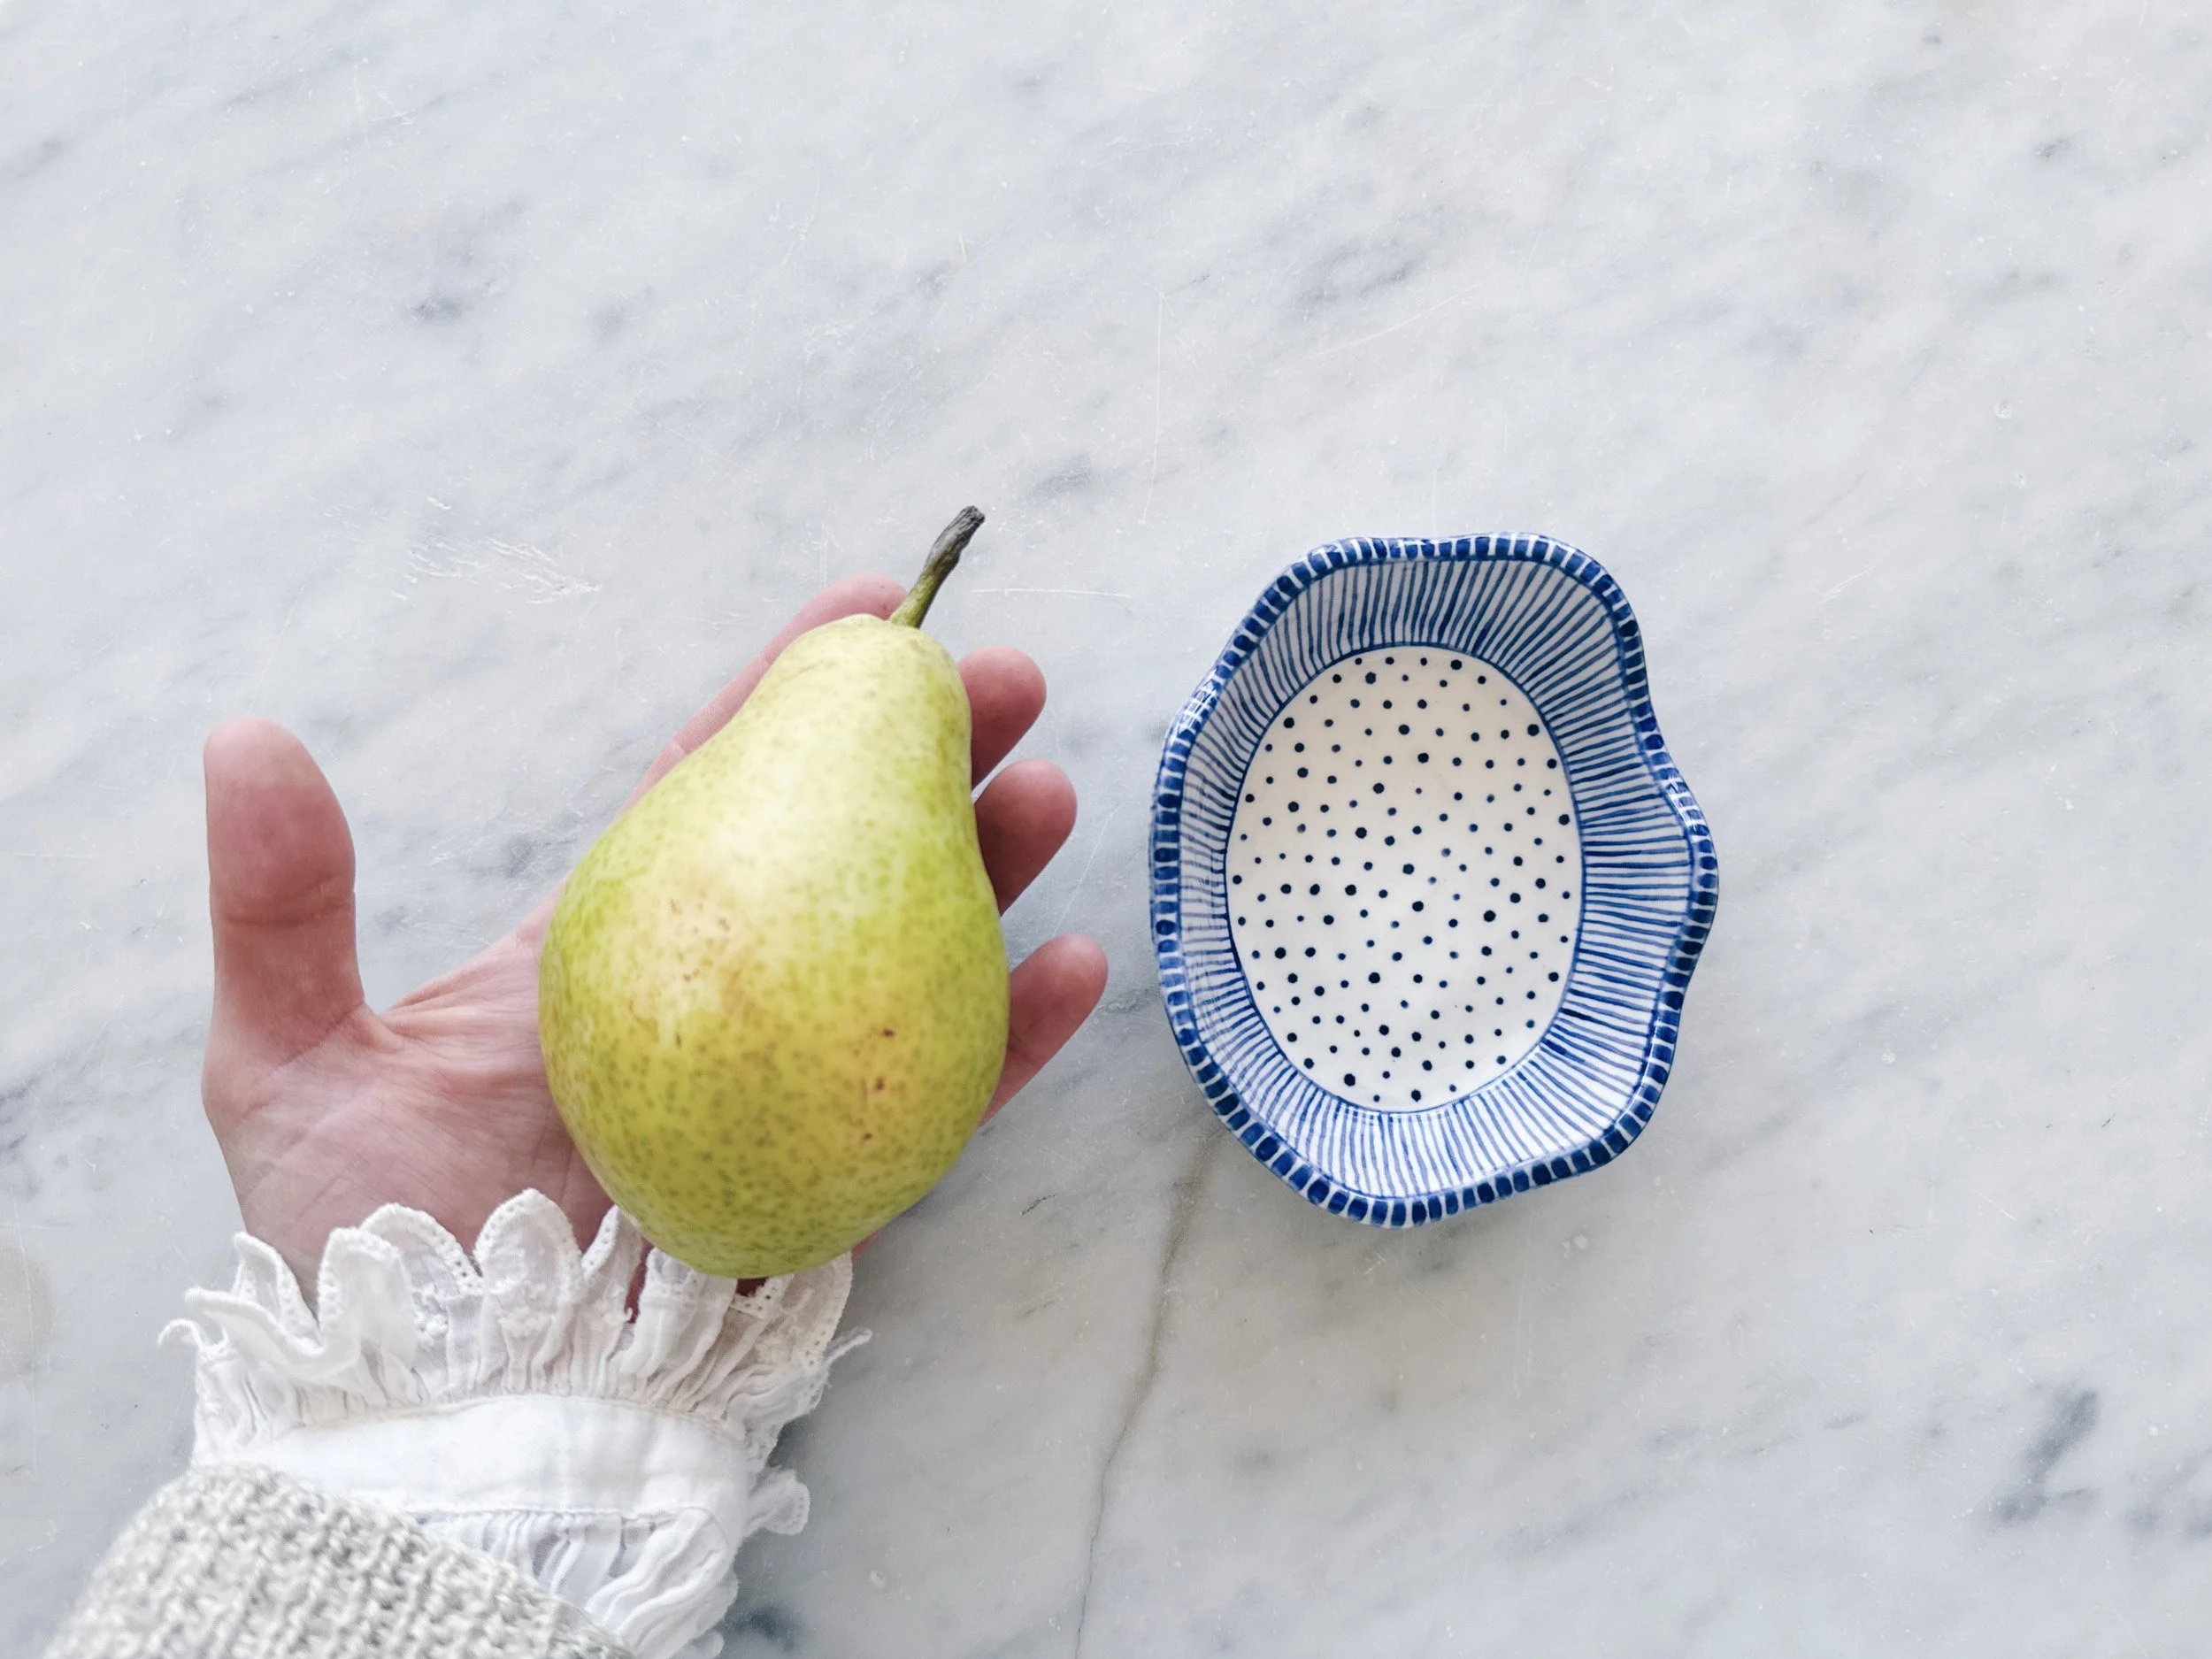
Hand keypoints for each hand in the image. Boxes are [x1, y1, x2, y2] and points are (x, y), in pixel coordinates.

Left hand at [201, 576, 1108, 1285]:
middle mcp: (721, 991)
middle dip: (931, 752)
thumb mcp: (293, 1057)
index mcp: (616, 939)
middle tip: (1005, 676)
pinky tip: (1072, 967)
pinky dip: (1015, 1035)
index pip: (713, 784)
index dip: (791, 692)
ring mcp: (791, 1077)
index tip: (874, 608)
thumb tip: (247, 734)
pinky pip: (948, 1095)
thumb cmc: (366, 1240)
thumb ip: (285, 903)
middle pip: (845, 845)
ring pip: (915, 951)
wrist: (445, 1402)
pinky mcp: (841, 1171)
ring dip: (992, 867)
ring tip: (1049, 789)